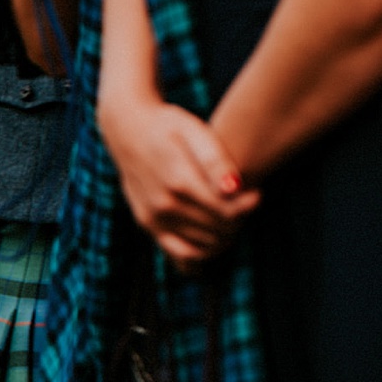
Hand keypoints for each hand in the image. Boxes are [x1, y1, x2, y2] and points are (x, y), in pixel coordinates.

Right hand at [98, 97, 259, 270]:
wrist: (126, 126)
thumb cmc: (167, 124)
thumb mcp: (193, 129)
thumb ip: (215, 159)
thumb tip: (234, 189)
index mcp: (178, 181)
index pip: (227, 211)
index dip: (248, 206)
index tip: (256, 193)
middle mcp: (163, 204)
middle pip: (217, 230)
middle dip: (238, 220)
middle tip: (243, 202)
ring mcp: (152, 217)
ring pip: (202, 246)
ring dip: (223, 236)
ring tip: (229, 214)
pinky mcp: (147, 223)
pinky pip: (178, 254)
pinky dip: (199, 256)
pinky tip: (211, 241)